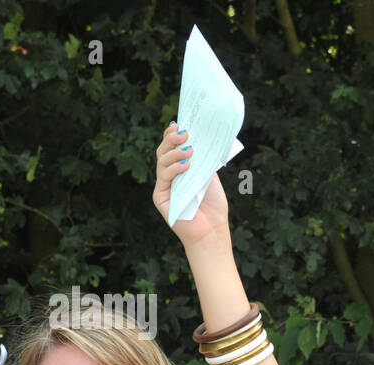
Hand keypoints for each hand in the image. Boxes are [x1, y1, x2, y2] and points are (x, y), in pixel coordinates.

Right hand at [152, 122, 229, 246]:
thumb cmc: (213, 207)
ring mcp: (164, 186)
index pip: (173, 149)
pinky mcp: (159, 197)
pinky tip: (185, 166)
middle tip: (183, 133)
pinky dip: (174, 169)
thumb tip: (198, 140)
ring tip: (189, 150)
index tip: (179, 124)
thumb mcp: (210, 177)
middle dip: (171, 140)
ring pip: (162, 162)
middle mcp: (170, 177)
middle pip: (164, 152)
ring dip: (174, 153)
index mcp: (181, 171)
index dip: (173, 136)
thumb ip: (202, 161)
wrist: (212, 231)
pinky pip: (164, 178)